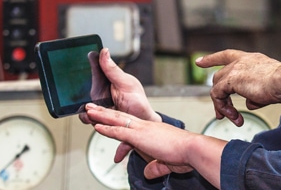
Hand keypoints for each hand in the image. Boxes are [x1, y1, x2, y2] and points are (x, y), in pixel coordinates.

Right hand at [79, 48, 160, 124]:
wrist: (141, 122)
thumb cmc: (138, 101)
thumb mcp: (127, 84)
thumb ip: (114, 70)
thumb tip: (104, 51)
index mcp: (108, 78)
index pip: (95, 65)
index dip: (88, 60)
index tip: (85, 56)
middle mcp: (100, 89)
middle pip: (83, 84)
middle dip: (79, 86)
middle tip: (87, 91)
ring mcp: (97, 103)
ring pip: (81, 101)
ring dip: (84, 105)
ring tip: (92, 106)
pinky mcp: (96, 116)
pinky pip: (85, 116)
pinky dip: (86, 116)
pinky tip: (94, 115)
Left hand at [85, 104, 224, 184]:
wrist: (192, 149)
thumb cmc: (185, 154)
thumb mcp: (166, 163)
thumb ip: (156, 168)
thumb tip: (149, 173)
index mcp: (152, 129)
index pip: (130, 122)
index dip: (118, 118)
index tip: (108, 115)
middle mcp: (146, 126)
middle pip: (120, 116)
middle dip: (105, 111)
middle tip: (92, 107)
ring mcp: (142, 129)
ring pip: (116, 120)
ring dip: (101, 116)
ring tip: (88, 111)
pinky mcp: (139, 136)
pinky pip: (118, 131)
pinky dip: (106, 128)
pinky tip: (96, 126)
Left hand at [196, 49, 280, 124]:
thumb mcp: (267, 89)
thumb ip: (255, 95)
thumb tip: (249, 103)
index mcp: (250, 59)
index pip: (227, 55)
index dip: (212, 59)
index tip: (199, 62)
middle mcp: (241, 61)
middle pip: (219, 76)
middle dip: (218, 95)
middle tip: (222, 112)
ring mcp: (235, 69)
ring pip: (217, 87)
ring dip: (223, 105)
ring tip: (232, 118)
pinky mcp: (231, 79)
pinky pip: (218, 95)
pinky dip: (223, 107)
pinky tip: (234, 116)